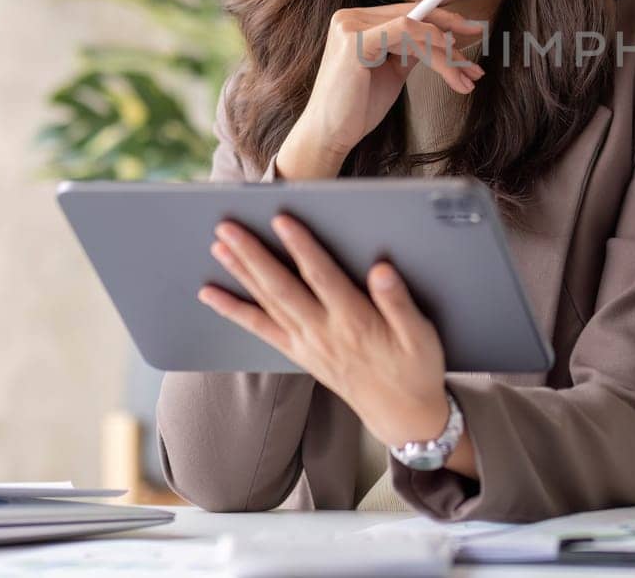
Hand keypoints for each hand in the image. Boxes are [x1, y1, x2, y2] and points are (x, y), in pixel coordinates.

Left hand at [199, 213, 454, 448]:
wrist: (401, 414)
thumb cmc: (415, 368)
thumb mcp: (421, 334)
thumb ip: (398, 301)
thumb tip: (381, 269)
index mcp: (355, 321)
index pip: (321, 277)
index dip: (301, 247)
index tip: (281, 219)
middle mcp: (323, 332)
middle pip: (281, 287)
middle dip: (253, 255)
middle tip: (228, 227)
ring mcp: (306, 344)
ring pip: (266, 304)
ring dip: (240, 274)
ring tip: (218, 247)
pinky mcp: (298, 354)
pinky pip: (260, 331)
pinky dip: (234, 311)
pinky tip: (213, 295)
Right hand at [288, 4, 487, 169]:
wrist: (329, 134)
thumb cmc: (357, 107)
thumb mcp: (391, 71)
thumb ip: (410, 50)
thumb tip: (442, 40)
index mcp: (358, 21)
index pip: (407, 12)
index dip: (442, 18)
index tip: (470, 29)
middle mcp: (351, 17)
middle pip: (415, 18)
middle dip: (451, 39)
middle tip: (475, 59)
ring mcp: (350, 26)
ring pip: (416, 28)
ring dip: (448, 54)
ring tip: (466, 77)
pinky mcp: (354, 41)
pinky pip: (405, 32)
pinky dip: (433, 49)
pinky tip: (449, 69)